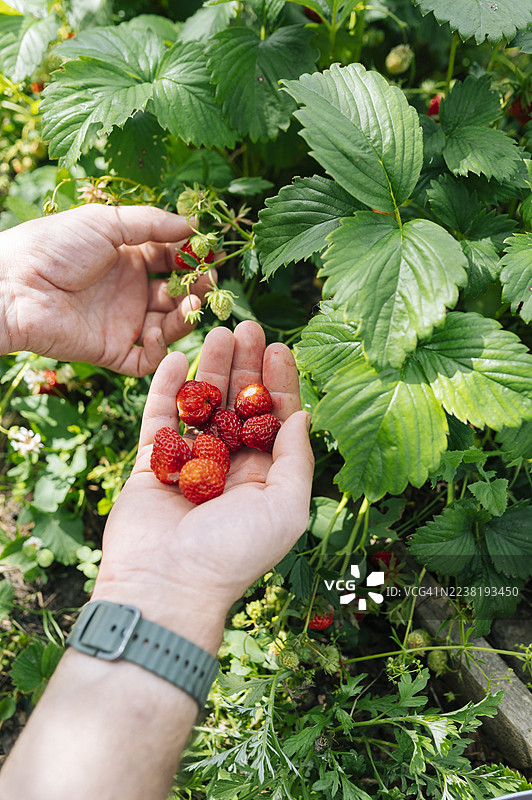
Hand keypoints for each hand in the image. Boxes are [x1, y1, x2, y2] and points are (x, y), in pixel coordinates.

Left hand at [0, 204, 212, 375]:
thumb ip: (151, 224)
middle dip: (196, 287)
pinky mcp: (113, 351)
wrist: (14, 286)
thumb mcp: (105, 223)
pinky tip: (160, 330)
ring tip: (191, 304)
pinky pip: (148, 358)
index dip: (192, 256)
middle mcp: (129, 290)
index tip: (212, 253)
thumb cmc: (53, 247)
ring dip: (186, 315)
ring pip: (169, 325)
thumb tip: (193, 226)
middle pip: (176, 293)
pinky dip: (162, 349)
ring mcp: (122, 322)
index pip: (170, 258)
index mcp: (126, 257)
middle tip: (208, 281)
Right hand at [92, 321, 313, 650]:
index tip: (280, 348)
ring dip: (210, 368)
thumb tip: (303, 415)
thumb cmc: (234, 553)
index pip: (275, 420)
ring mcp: (188, 464)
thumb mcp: (286, 508)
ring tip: (219, 332)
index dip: (278, 383)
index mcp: (264, 478)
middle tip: (249, 326)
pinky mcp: (151, 463)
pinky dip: (167, 388)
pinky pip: (160, 418)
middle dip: (245, 366)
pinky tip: (177, 358)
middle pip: (238, 404)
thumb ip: (296, 459)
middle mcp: (228, 467)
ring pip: (202, 404)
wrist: (166, 585)